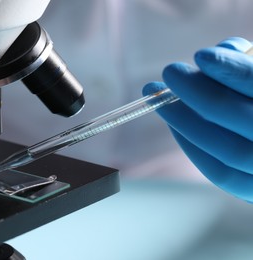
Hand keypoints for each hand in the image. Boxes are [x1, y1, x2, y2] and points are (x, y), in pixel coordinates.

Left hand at [143, 37, 252, 201]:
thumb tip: (216, 54)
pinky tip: (175, 125)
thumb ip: (246, 65)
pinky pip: (221, 173)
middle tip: (171, 71)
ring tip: (162, 97)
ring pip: (229, 150)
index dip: (232, 71)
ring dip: (186, 121)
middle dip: (200, 93)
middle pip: (244, 120)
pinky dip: (193, 146)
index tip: (201, 55)